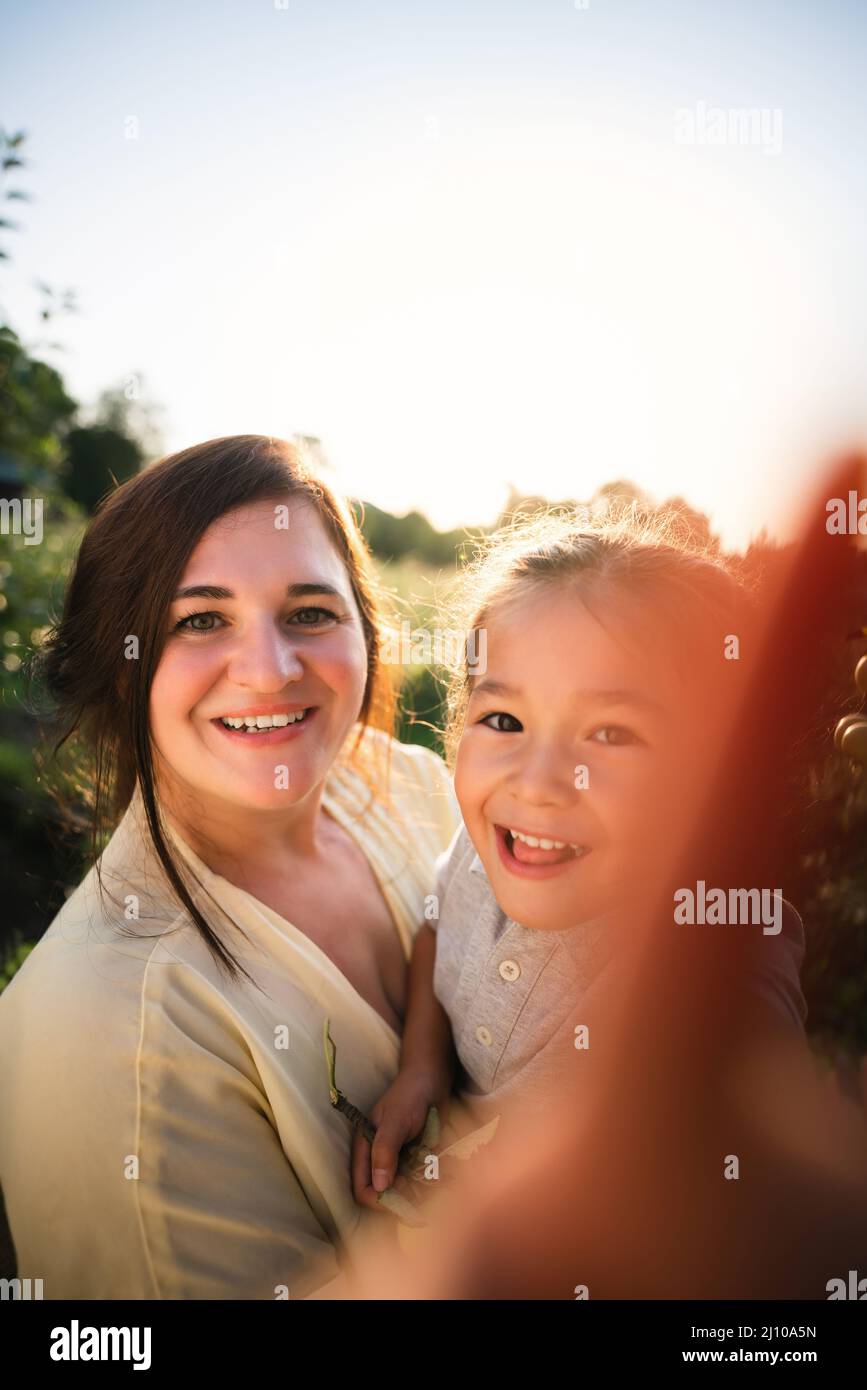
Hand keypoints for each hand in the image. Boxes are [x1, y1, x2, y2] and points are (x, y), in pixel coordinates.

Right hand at [351, 1067, 450, 1214]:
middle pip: (384, 1195)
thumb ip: (384, 1151)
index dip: (378, 1199)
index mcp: (366, 1150)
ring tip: (435, 1183)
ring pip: (405, 1193)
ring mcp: (400, 1161)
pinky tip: (443, 1177)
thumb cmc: (409, 1095)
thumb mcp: (395, 1122)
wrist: (432, 1080)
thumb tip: (379, 1187)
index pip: (362, 1189)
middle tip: (422, 1193)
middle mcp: (380, 1159)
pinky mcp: (417, 1160)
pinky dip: (431, 1184)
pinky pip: (421, 1182)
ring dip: (419, 1194)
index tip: (401, 1197)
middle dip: (402, 1200)